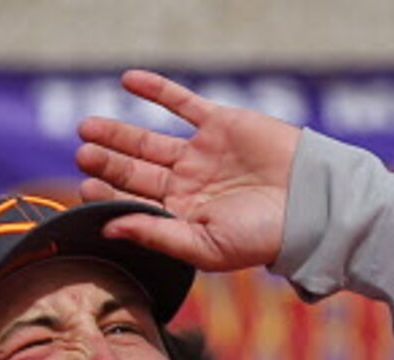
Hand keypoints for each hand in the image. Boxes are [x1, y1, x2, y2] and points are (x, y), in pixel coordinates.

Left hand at [74, 71, 301, 276]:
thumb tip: (108, 228)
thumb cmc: (263, 237)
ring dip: (118, 132)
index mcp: (185, 217)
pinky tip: (128, 80)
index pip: (136, 204)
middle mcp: (189, 185)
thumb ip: (157, 235)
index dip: (108, 197)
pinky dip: (155, 90)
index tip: (84, 190)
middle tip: (82, 155)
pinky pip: (181, 103)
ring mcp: (203, 153)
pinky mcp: (219, 124)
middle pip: (136, 171)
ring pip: (149, 140)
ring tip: (86, 128)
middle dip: (107, 163)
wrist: (312, 203)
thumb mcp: (206, 246)